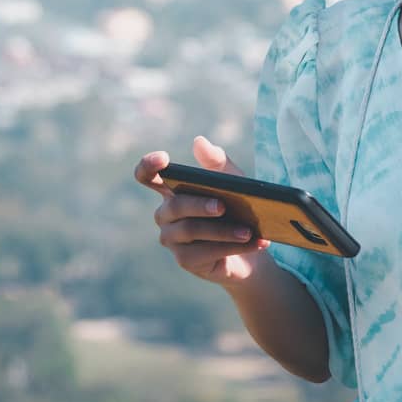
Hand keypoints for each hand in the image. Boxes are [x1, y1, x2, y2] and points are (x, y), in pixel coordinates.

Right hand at [134, 135, 271, 286]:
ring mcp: (172, 239)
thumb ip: (217, 162)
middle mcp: (165, 215)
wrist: (250, 247)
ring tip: (247, 230)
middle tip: (223, 206)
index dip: (148, 166)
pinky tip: (255, 242)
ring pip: (190, 230)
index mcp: (171, 191)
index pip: (147, 176)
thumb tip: (198, 142)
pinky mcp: (185, 260)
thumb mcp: (232, 182)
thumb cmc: (236, 208)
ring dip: (222, 230)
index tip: (164, 158)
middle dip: (200, 205)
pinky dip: (233, 247)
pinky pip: (205, 252)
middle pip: (175, 206)